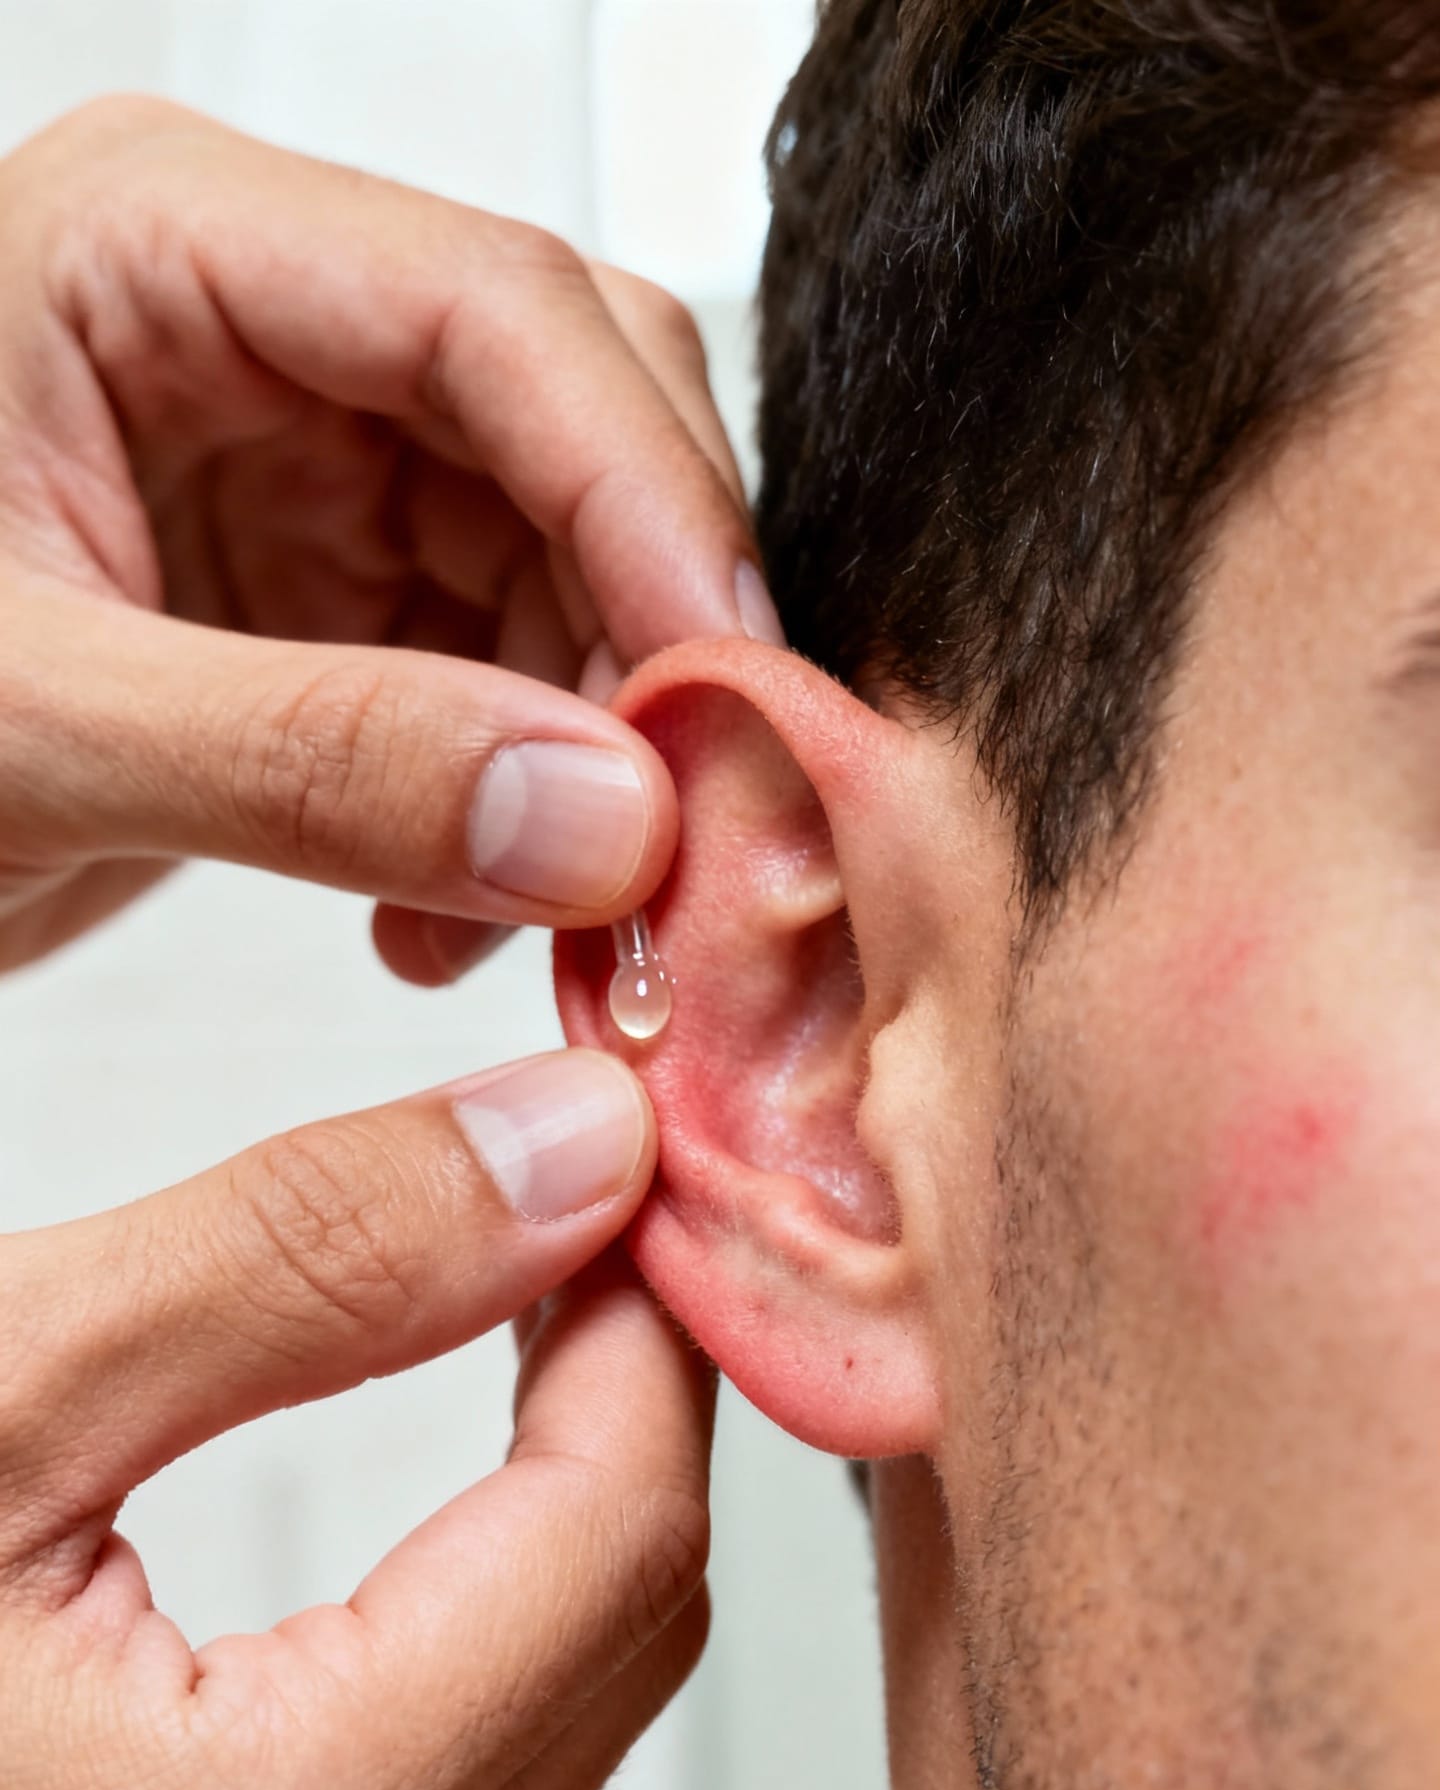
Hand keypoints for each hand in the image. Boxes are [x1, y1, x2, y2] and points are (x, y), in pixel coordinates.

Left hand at [0, 96, 773, 976]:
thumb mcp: (26, 722)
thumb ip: (304, 759)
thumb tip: (598, 821)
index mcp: (165, 244)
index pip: (491, 312)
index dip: (642, 498)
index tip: (721, 696)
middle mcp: (266, 330)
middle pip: (572, 430)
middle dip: (643, 642)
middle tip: (680, 840)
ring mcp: (307, 465)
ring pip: (568, 574)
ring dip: (592, 758)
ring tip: (551, 927)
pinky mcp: (326, 599)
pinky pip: (506, 685)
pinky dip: (519, 821)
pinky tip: (446, 929)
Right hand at [0, 1049, 711, 1789]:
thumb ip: (303, 1263)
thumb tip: (568, 1154)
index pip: (622, 1539)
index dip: (649, 1319)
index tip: (621, 1162)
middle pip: (619, 1650)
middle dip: (626, 1409)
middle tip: (580, 1217)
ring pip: (549, 1738)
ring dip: (559, 1520)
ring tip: (512, 1319)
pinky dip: (470, 1637)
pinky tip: (431, 1502)